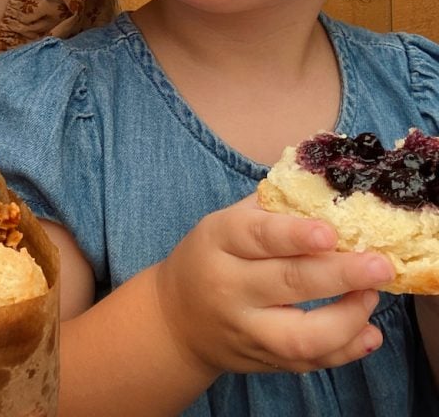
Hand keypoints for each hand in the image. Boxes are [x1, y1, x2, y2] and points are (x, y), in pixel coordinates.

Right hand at [156, 195, 393, 378]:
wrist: (176, 319)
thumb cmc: (211, 256)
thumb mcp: (226, 223)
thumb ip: (272, 208)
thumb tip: (326, 192)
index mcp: (219, 241)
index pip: (257, 237)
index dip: (295, 235)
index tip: (331, 233)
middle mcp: (229, 287)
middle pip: (287, 283)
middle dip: (340, 275)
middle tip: (380, 266)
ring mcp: (246, 329)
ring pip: (299, 335)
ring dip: (346, 319)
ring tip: (372, 297)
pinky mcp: (262, 361)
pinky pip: (307, 362)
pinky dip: (344, 351)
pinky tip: (369, 333)